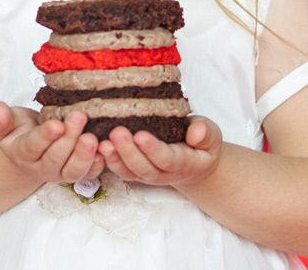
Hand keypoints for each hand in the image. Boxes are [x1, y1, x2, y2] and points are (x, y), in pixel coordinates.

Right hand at [0, 101, 105, 186]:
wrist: (32, 148)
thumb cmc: (21, 132)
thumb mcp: (7, 123)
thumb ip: (0, 120)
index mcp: (23, 153)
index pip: (33, 147)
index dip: (45, 136)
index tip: (56, 124)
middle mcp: (42, 167)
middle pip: (55, 158)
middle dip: (68, 139)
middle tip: (79, 118)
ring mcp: (62, 172)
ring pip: (73, 171)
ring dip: (84, 156)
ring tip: (93, 138)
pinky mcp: (80, 173)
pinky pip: (90, 175)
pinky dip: (99, 165)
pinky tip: (105, 151)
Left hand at [97, 115, 223, 187]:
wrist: (195, 164)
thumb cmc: (201, 145)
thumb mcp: (211, 136)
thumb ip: (205, 134)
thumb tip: (195, 133)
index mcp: (183, 163)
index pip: (166, 159)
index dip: (153, 149)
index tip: (140, 135)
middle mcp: (163, 173)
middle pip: (143, 167)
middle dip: (128, 151)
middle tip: (116, 132)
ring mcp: (147, 174)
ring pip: (128, 171)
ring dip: (114, 158)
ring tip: (102, 143)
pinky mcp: (134, 171)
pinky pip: (120, 170)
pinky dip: (107, 161)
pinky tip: (96, 147)